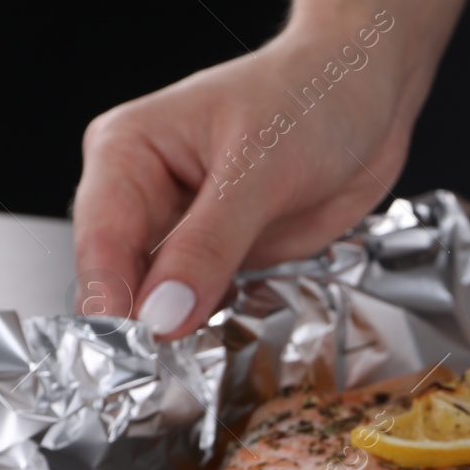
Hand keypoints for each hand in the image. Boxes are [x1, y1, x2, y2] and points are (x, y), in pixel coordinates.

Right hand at [72, 0, 469, 338]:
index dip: (114, 300)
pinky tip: (222, 341)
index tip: (137, 350)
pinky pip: (205, 300)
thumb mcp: (259, 171)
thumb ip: (209, 246)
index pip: (100, 239)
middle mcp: (145, 191)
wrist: (369, 95)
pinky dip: (211, 324)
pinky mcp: (224, 252)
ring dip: (177, 331)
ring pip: (161, 297)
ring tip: (193, 364)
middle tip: (165, 374)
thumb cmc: (311, 98)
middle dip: (142, 324)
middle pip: (121, 276)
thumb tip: (162, 312)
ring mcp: (185, 226)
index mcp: (127, 151)